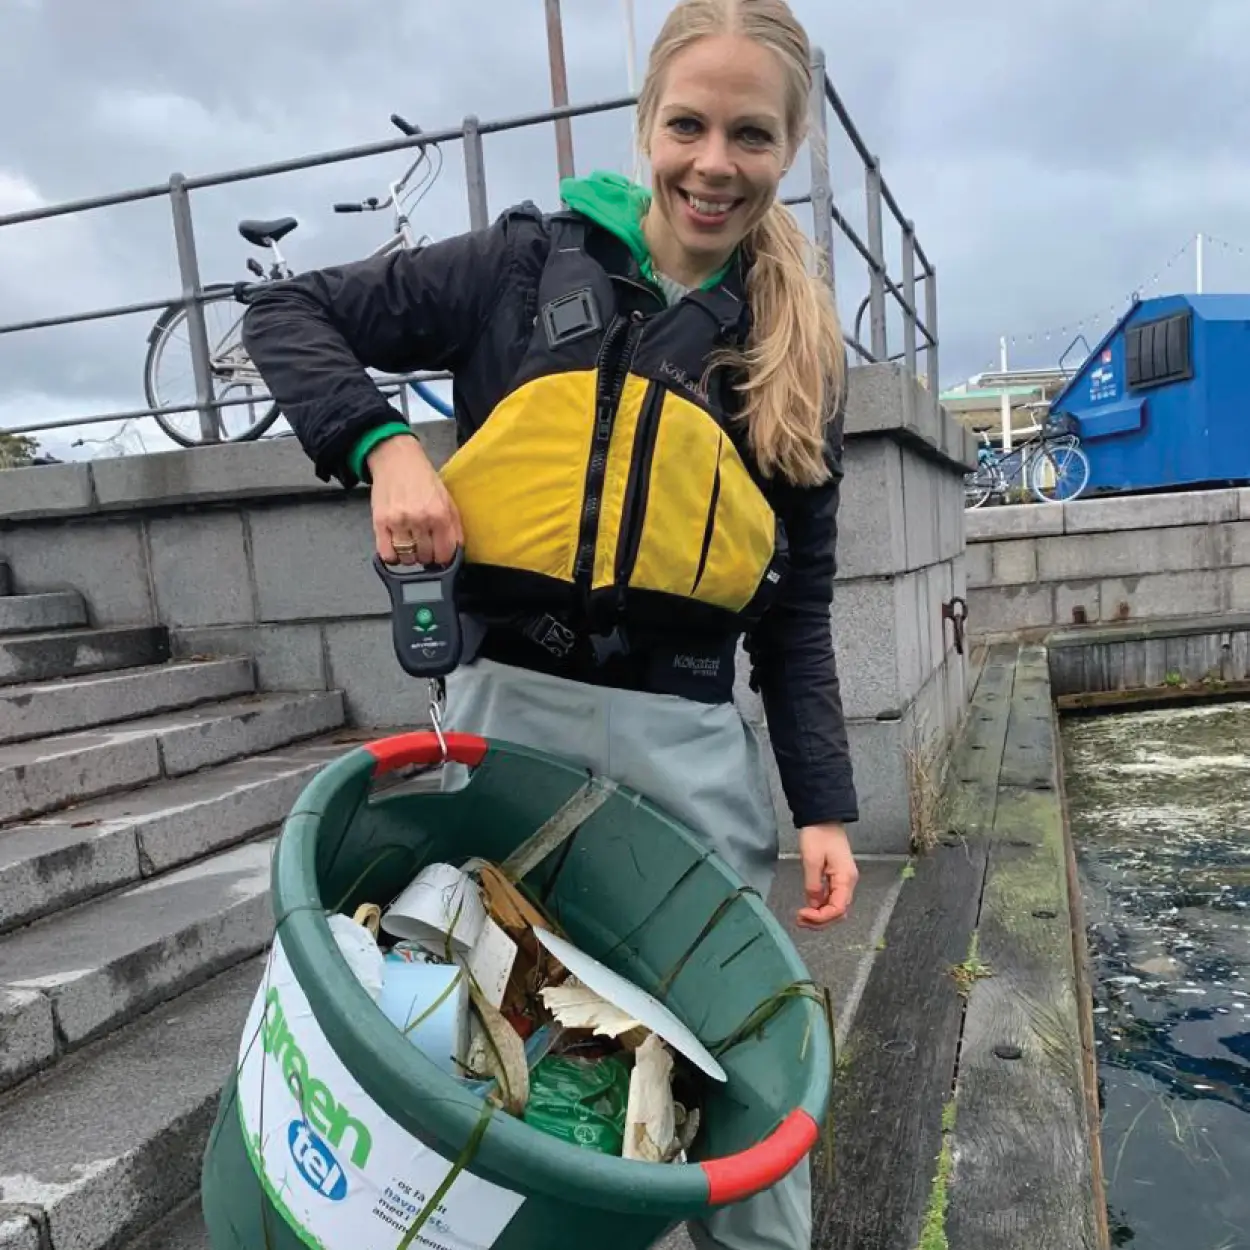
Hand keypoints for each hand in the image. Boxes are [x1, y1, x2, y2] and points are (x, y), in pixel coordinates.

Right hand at [367, 434, 463, 566]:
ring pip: (407, 558)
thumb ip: (454, 527)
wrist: (397, 460)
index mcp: (440, 514)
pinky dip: (393, 557)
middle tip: (424, 545)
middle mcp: (419, 519)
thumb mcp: (447, 500)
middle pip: (425, 558)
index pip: (445, 554)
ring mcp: (398, 521)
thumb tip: (456, 552)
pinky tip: (397, 548)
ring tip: (411, 544)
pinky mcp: (380, 522)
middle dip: (427, 556)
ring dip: (410, 557)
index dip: (443, 558)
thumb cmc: (423, 480)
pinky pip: (387, 554)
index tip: (439, 555)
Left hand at [796, 822, 857, 928]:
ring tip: (801, 918)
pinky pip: (831, 898)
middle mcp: (848, 883)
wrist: (823, 818)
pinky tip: (808, 907)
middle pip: (838, 912)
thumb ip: (813, 885)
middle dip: (820, 921)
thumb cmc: (818, 835)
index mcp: (845, 879)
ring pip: (835, 907)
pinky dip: (820, 907)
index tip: (802, 914)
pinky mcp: (837, 878)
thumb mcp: (811, 860)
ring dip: (820, 916)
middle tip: (800, 921)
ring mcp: (844, 881)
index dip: (820, 917)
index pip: (837, 909)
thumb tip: (813, 905)